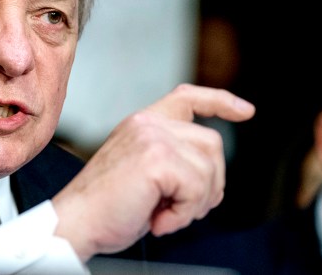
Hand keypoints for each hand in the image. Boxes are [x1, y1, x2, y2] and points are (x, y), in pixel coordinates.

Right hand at [52, 84, 254, 260]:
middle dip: (209, 183)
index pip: (187, 98)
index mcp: (142, 123)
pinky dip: (183, 214)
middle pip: (212, 144)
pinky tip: (157, 221)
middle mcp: (146, 122)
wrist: (75, 224)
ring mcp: (152, 137)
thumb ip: (171, 158)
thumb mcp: (142, 173)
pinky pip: (197, 189)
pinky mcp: (156, 158)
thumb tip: (212, 172)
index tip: (246, 112)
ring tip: (163, 215)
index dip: (219, 101)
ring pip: (209, 169)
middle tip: (179, 209)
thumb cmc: (105, 208)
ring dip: (194, 204)